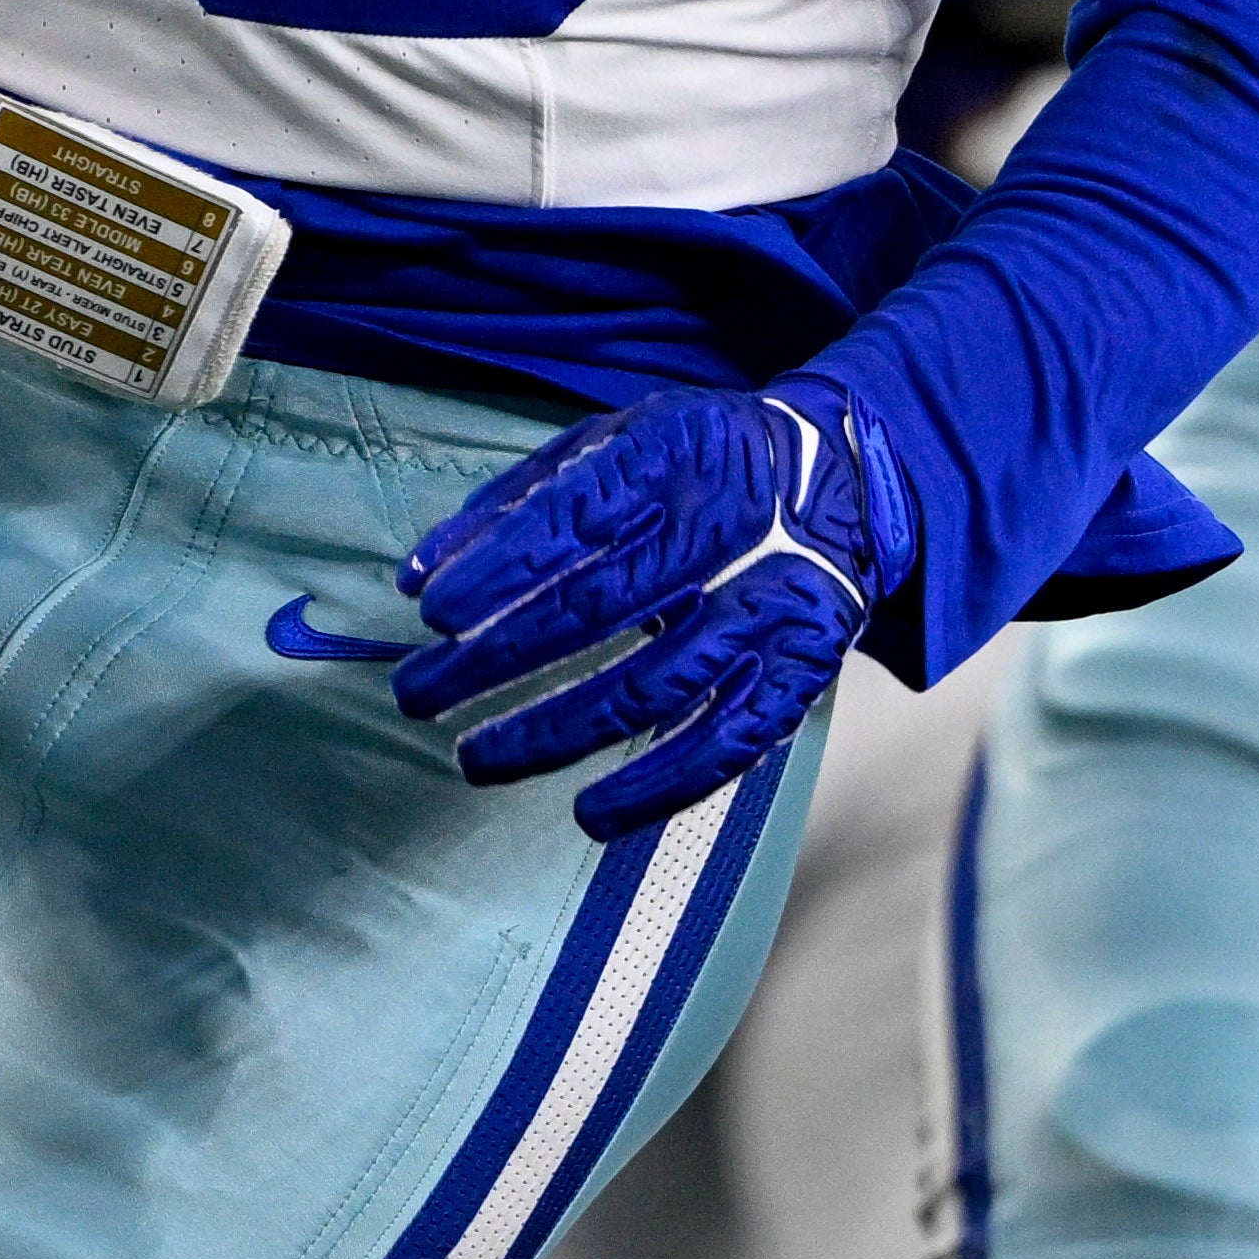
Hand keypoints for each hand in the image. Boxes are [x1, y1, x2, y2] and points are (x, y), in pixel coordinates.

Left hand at [305, 379, 918, 837]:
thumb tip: (418, 576)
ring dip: (554, 731)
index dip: (504, 566)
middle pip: (599, 606)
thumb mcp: (616, 441)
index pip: (575, 517)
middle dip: (497, 659)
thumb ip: (517, 501)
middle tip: (419, 695)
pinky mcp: (798, 672)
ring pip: (651, 686)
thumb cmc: (696, 467)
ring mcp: (768, 607)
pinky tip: (589, 816)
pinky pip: (726, 744)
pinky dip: (657, 788)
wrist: (841, 483)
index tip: (435, 613)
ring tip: (473, 757)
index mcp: (676, 455)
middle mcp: (728, 530)